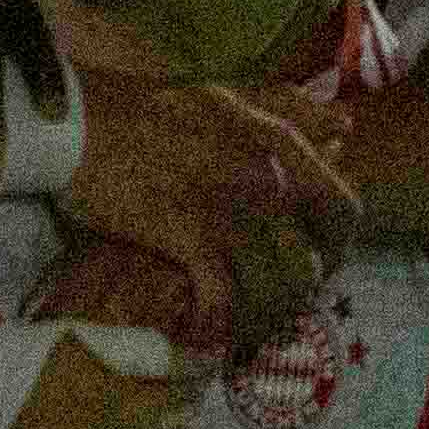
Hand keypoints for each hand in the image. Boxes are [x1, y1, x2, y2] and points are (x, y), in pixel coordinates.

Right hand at [55, 75, 350, 356]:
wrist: (83, 120)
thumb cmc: (151, 106)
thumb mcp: (232, 94)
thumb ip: (291, 110)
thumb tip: (345, 126)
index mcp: (281, 145)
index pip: (344, 211)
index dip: (335, 248)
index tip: (315, 259)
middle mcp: (268, 180)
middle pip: (316, 259)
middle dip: (301, 290)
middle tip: (274, 299)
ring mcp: (231, 211)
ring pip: (277, 287)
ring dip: (262, 314)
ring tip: (240, 322)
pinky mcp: (190, 237)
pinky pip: (223, 301)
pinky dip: (215, 326)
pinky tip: (202, 334)